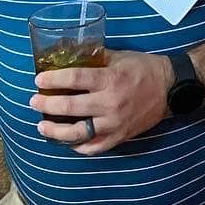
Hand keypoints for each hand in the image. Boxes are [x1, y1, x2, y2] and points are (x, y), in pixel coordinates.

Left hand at [30, 49, 173, 154]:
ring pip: (78, 133)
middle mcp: (110, 103)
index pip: (75, 79)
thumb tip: (71, 56)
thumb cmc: (144, 68)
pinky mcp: (120, 137)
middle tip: (34, 102)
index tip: (38, 80)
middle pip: (71, 108)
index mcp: (111, 79)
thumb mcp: (121, 57)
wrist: (170, 88)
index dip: (53, 80)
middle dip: (47, 105)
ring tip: (41, 126)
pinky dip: (78, 146)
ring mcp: (114, 123)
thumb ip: (96, 59)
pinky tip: (67, 142)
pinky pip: (94, 147)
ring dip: (55, 131)